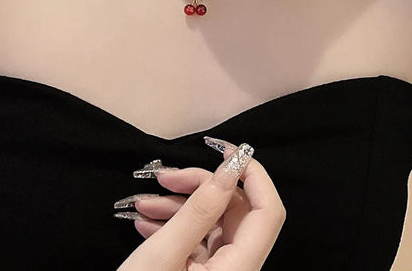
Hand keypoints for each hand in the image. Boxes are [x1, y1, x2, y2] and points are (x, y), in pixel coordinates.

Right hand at [116, 138, 285, 270]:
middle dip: (200, 187)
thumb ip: (200, 209)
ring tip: (144, 203)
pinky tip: (146, 223)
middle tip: (164, 178)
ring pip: (212, 223)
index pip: (268, 211)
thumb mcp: (164, 255)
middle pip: (234, 211)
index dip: (253, 175)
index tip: (223, 151)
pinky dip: (174, 225)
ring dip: (179, 205)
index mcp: (239, 270)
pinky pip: (197, 240)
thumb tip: (229, 166)